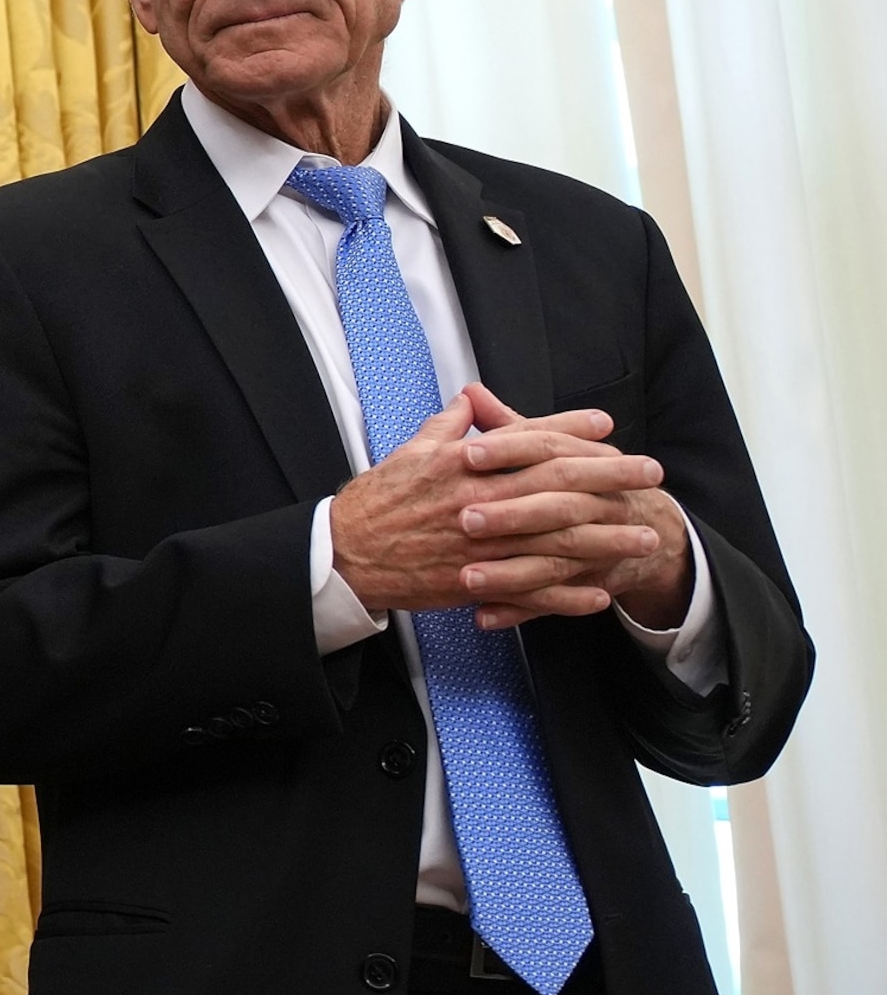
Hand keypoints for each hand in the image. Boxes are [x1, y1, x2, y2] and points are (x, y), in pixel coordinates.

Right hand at [331, 386, 664, 625]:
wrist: (344, 555)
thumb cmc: (375, 502)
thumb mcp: (408, 453)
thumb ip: (446, 426)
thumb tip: (470, 399)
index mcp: (462, 464)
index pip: (527, 439)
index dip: (570, 430)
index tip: (606, 426)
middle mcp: (477, 500)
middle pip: (557, 485)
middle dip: (610, 478)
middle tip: (650, 474)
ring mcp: (480, 544)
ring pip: (555, 541)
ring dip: (606, 539)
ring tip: (643, 536)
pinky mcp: (474, 582)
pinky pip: (531, 592)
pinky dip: (568, 595)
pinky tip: (601, 592)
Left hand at [449, 385, 691, 627]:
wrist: (654, 532)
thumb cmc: (588, 483)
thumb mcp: (555, 449)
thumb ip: (511, 426)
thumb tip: (471, 393)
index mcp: (588, 462)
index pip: (548, 449)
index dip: (509, 449)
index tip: (468, 452)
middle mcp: (598, 503)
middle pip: (555, 505)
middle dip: (511, 513)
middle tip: (464, 518)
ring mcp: (597, 548)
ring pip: (554, 560)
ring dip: (509, 573)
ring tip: (467, 578)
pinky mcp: (588, 585)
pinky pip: (553, 602)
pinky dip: (518, 611)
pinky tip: (484, 617)